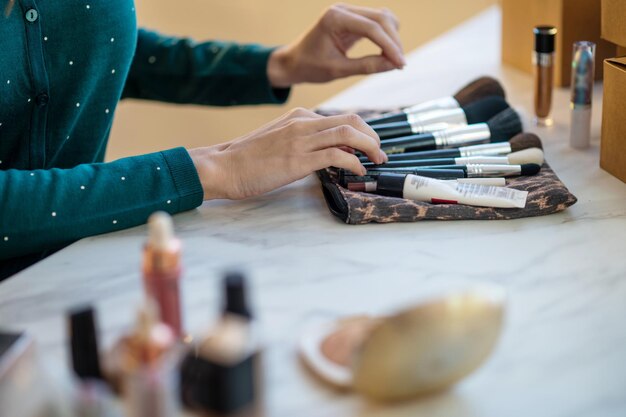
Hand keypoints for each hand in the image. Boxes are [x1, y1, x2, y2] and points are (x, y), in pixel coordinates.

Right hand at [188, 108, 386, 199]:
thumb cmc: (248, 159)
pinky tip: (358, 172)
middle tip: (379, 154)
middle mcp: (302, 123)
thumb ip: (304, 141)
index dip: (362, 132)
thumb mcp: (279, 140)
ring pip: (348, 133)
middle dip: (372, 137)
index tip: (369, 147)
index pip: (341, 118)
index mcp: (299, 116)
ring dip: (369, 147)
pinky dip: (354, 163)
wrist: (223, 167)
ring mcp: (300, 140)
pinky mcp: (298, 159)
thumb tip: (332, 153)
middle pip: (351, 121)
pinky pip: (336, 155)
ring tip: (376, 161)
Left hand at [267, 3, 404, 86]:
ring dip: (392, 37)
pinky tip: (387, 54)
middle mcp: (343, 10)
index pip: (371, 28)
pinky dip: (386, 37)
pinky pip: (377, 23)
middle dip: (394, 41)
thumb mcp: (338, 70)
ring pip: (383, 18)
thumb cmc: (310, 66)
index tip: (400, 64)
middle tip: (400, 64)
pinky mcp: (353, 19)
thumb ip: (366, 66)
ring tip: (393, 61)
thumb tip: (394, 65)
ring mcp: (348, 12)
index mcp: (334, 18)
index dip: (389, 46)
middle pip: (381, 18)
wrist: (294, 61)